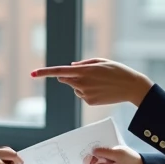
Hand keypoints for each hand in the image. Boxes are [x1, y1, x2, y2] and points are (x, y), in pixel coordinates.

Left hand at [31, 58, 153, 106]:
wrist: (131, 87)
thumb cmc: (117, 70)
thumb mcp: (101, 62)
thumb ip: (83, 63)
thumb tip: (70, 66)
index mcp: (84, 71)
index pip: (59, 71)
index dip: (44, 72)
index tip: (32, 73)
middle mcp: (82, 83)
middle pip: (65, 79)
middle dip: (70, 76)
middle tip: (87, 74)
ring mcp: (85, 94)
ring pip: (75, 88)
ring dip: (82, 84)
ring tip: (100, 82)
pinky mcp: (89, 101)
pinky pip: (82, 95)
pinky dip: (88, 92)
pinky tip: (101, 90)